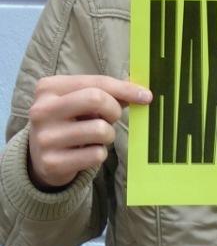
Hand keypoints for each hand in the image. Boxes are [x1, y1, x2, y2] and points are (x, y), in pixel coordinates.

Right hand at [28, 75, 151, 190]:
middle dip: (114, 110)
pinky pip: (96, 155)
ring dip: (108, 134)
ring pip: (100, 129)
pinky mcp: (52, 163)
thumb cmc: (69, 121)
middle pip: (96, 99)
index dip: (125, 89)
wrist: (40, 156)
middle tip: (112, 118)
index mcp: (49, 88)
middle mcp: (42, 110)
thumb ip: (108, 92)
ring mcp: (45, 138)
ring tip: (96, 136)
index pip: (96, 82)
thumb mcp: (80, 101)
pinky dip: (99, 153)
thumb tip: (140, 90)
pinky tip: (86, 152)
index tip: (146, 96)